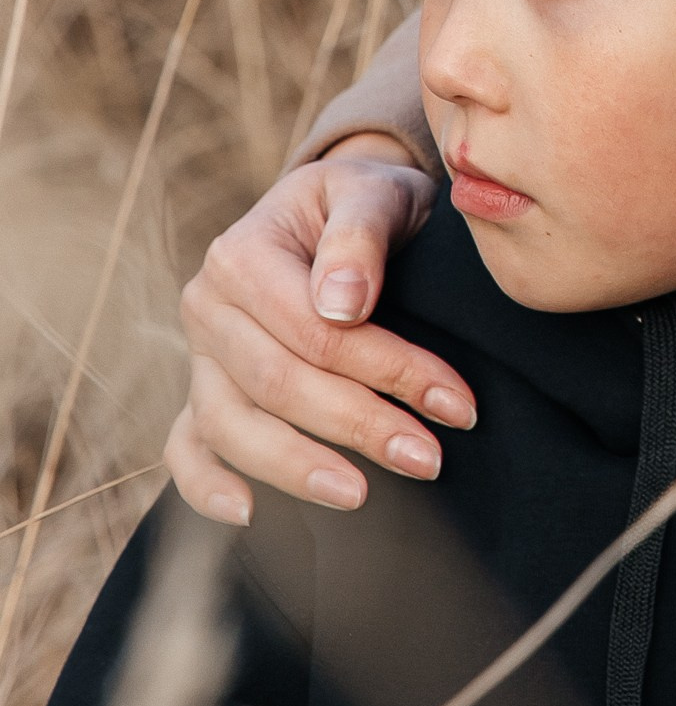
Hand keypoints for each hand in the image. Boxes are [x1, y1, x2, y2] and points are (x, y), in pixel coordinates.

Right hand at [163, 141, 465, 524]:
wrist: (338, 206)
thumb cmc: (366, 199)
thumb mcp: (376, 190)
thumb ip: (360, 233)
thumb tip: (342, 304)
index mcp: (241, 254)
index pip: (316, 331)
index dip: (389, 371)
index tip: (456, 405)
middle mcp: (207, 307)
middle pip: (278, 384)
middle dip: (359, 427)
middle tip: (428, 459)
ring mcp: (199, 356)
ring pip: (231, 426)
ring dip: (298, 468)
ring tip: (362, 495)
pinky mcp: (202, 392)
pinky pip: (188, 448)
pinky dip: (207, 486)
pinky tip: (251, 515)